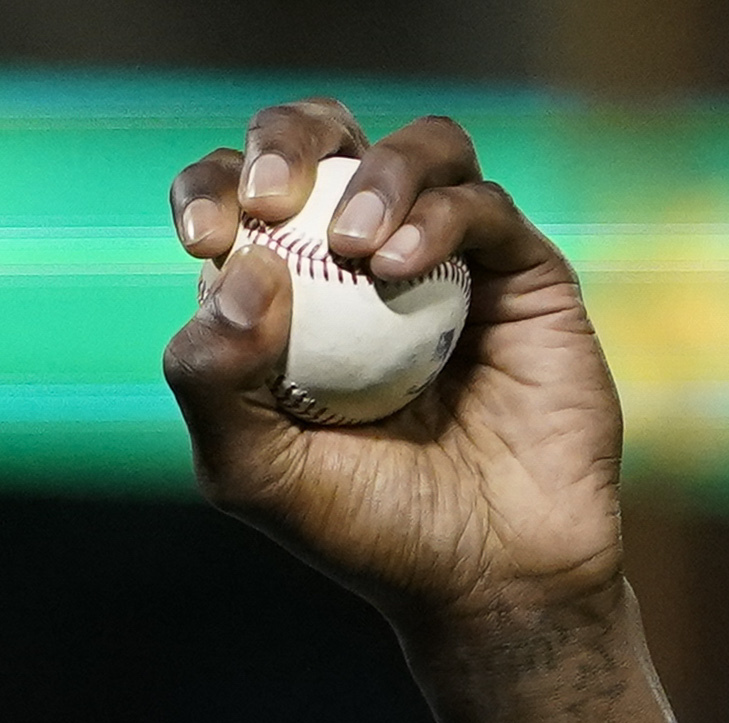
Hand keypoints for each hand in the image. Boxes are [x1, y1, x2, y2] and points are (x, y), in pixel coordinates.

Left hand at [163, 106, 695, 722]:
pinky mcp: (523, 270)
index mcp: (289, 292)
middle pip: (325, 138)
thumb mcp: (256, 472)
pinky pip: (483, 205)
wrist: (490, 579)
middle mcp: (366, 259)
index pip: (238, 197)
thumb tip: (239, 264)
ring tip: (355, 248)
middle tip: (272, 196)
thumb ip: (212, 377)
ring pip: (416, 151)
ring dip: (376, 177)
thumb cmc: (367, 531)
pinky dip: (438, 219)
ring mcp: (452, 257)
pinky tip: (402, 268)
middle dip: (288, 139)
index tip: (205, 236)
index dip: (215, 187)